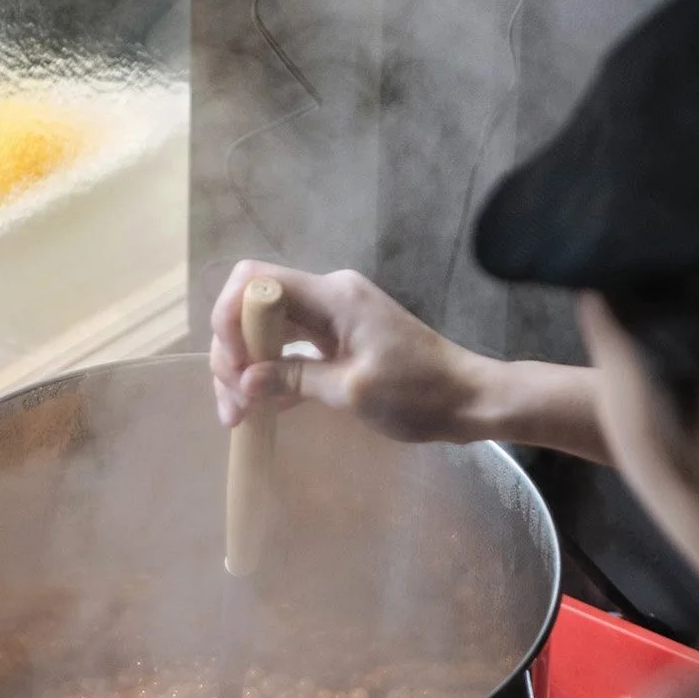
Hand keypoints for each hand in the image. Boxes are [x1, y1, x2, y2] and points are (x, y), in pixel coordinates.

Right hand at [209, 261, 487, 441]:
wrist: (468, 399)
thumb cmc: (418, 395)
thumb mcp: (352, 391)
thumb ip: (294, 379)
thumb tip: (244, 380)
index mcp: (333, 296)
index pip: (257, 282)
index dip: (229, 316)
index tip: (231, 366)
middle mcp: (328, 296)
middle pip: (256, 307)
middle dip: (234, 351)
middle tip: (231, 404)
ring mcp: (334, 317)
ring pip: (270, 330)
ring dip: (248, 366)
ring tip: (238, 415)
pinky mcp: (339, 339)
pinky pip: (292, 347)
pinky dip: (273, 373)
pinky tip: (262, 409)